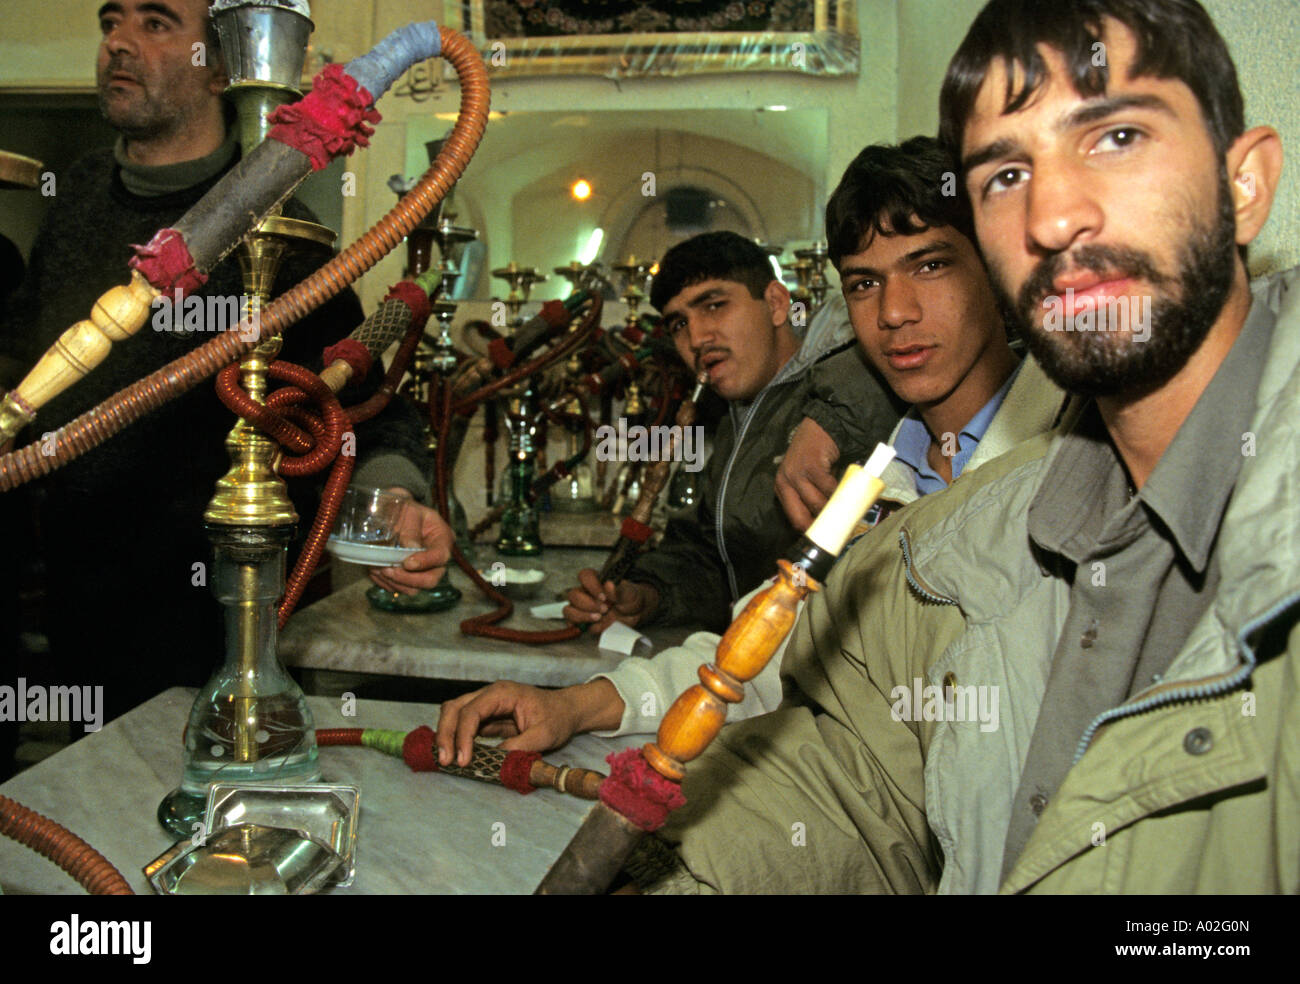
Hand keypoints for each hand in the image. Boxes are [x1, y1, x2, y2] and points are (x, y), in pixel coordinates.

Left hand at [367, 489, 452, 594]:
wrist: (392, 512)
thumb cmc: (404, 509)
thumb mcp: (409, 512)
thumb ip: (410, 530)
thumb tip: (411, 548)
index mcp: (442, 539)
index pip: (440, 556)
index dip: (425, 562)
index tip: (407, 563)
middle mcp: (436, 559)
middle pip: (431, 579)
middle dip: (408, 578)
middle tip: (389, 569)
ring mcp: (422, 571)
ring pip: (413, 589)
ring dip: (394, 582)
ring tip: (378, 568)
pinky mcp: (408, 578)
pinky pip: (398, 589)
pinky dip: (386, 583)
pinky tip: (376, 570)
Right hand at [434, 679, 622, 765]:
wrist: (566, 711)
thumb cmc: (557, 718)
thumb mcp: (544, 735)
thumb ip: (520, 747)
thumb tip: (494, 760)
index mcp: (503, 693)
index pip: (472, 711)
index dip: (463, 735)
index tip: (463, 760)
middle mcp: (489, 694)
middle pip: (454, 708)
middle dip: (446, 733)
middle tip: (445, 760)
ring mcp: (486, 704)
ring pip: (454, 714)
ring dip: (447, 736)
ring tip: (446, 760)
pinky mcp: (486, 717)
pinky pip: (464, 724)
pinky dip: (456, 739)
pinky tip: (456, 756)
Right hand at [563, 568, 658, 632]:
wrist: (635, 612)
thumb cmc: (630, 598)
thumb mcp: (630, 593)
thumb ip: (619, 590)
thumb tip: (608, 584)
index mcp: (595, 581)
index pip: (584, 576)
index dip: (591, 586)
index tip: (604, 597)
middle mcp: (585, 593)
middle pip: (573, 595)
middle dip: (588, 604)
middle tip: (605, 609)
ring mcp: (581, 608)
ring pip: (568, 610)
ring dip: (581, 616)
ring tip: (598, 618)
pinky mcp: (582, 622)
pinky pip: (571, 624)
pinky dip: (579, 626)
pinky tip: (592, 625)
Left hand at [775, 417, 840, 531]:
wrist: (820, 427)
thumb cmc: (814, 454)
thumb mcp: (805, 476)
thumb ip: (810, 495)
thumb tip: (825, 521)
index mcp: (782, 488)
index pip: (793, 519)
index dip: (809, 531)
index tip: (824, 538)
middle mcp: (785, 482)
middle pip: (802, 517)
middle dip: (820, 527)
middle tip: (836, 531)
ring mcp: (796, 475)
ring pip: (817, 505)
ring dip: (833, 511)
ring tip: (845, 514)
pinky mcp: (811, 468)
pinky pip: (828, 490)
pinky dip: (839, 495)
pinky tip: (847, 495)